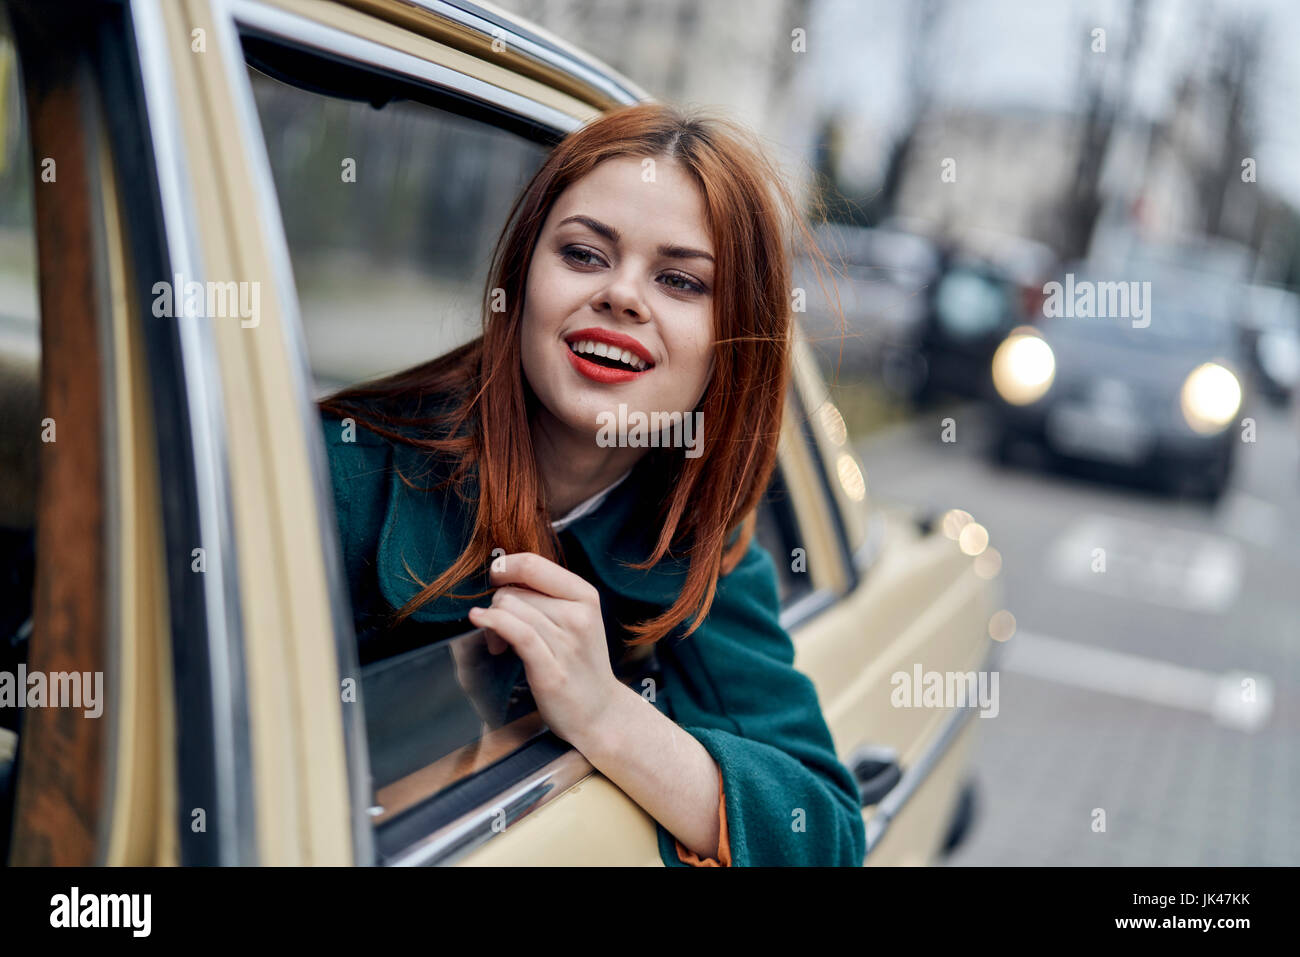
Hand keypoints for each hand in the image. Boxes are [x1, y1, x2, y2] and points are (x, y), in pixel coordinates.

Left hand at [467, 552, 620, 750]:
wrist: (600, 712)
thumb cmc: (580, 663)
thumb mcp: (576, 618)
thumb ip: (547, 594)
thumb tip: (503, 573)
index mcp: (585, 596)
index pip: (533, 564)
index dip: (504, 567)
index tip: (495, 579)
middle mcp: (579, 615)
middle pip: (516, 589)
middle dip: (498, 603)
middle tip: (498, 628)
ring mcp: (567, 643)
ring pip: (511, 608)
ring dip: (493, 621)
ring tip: (497, 643)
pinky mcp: (551, 670)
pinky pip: (516, 632)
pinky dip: (492, 622)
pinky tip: (479, 620)